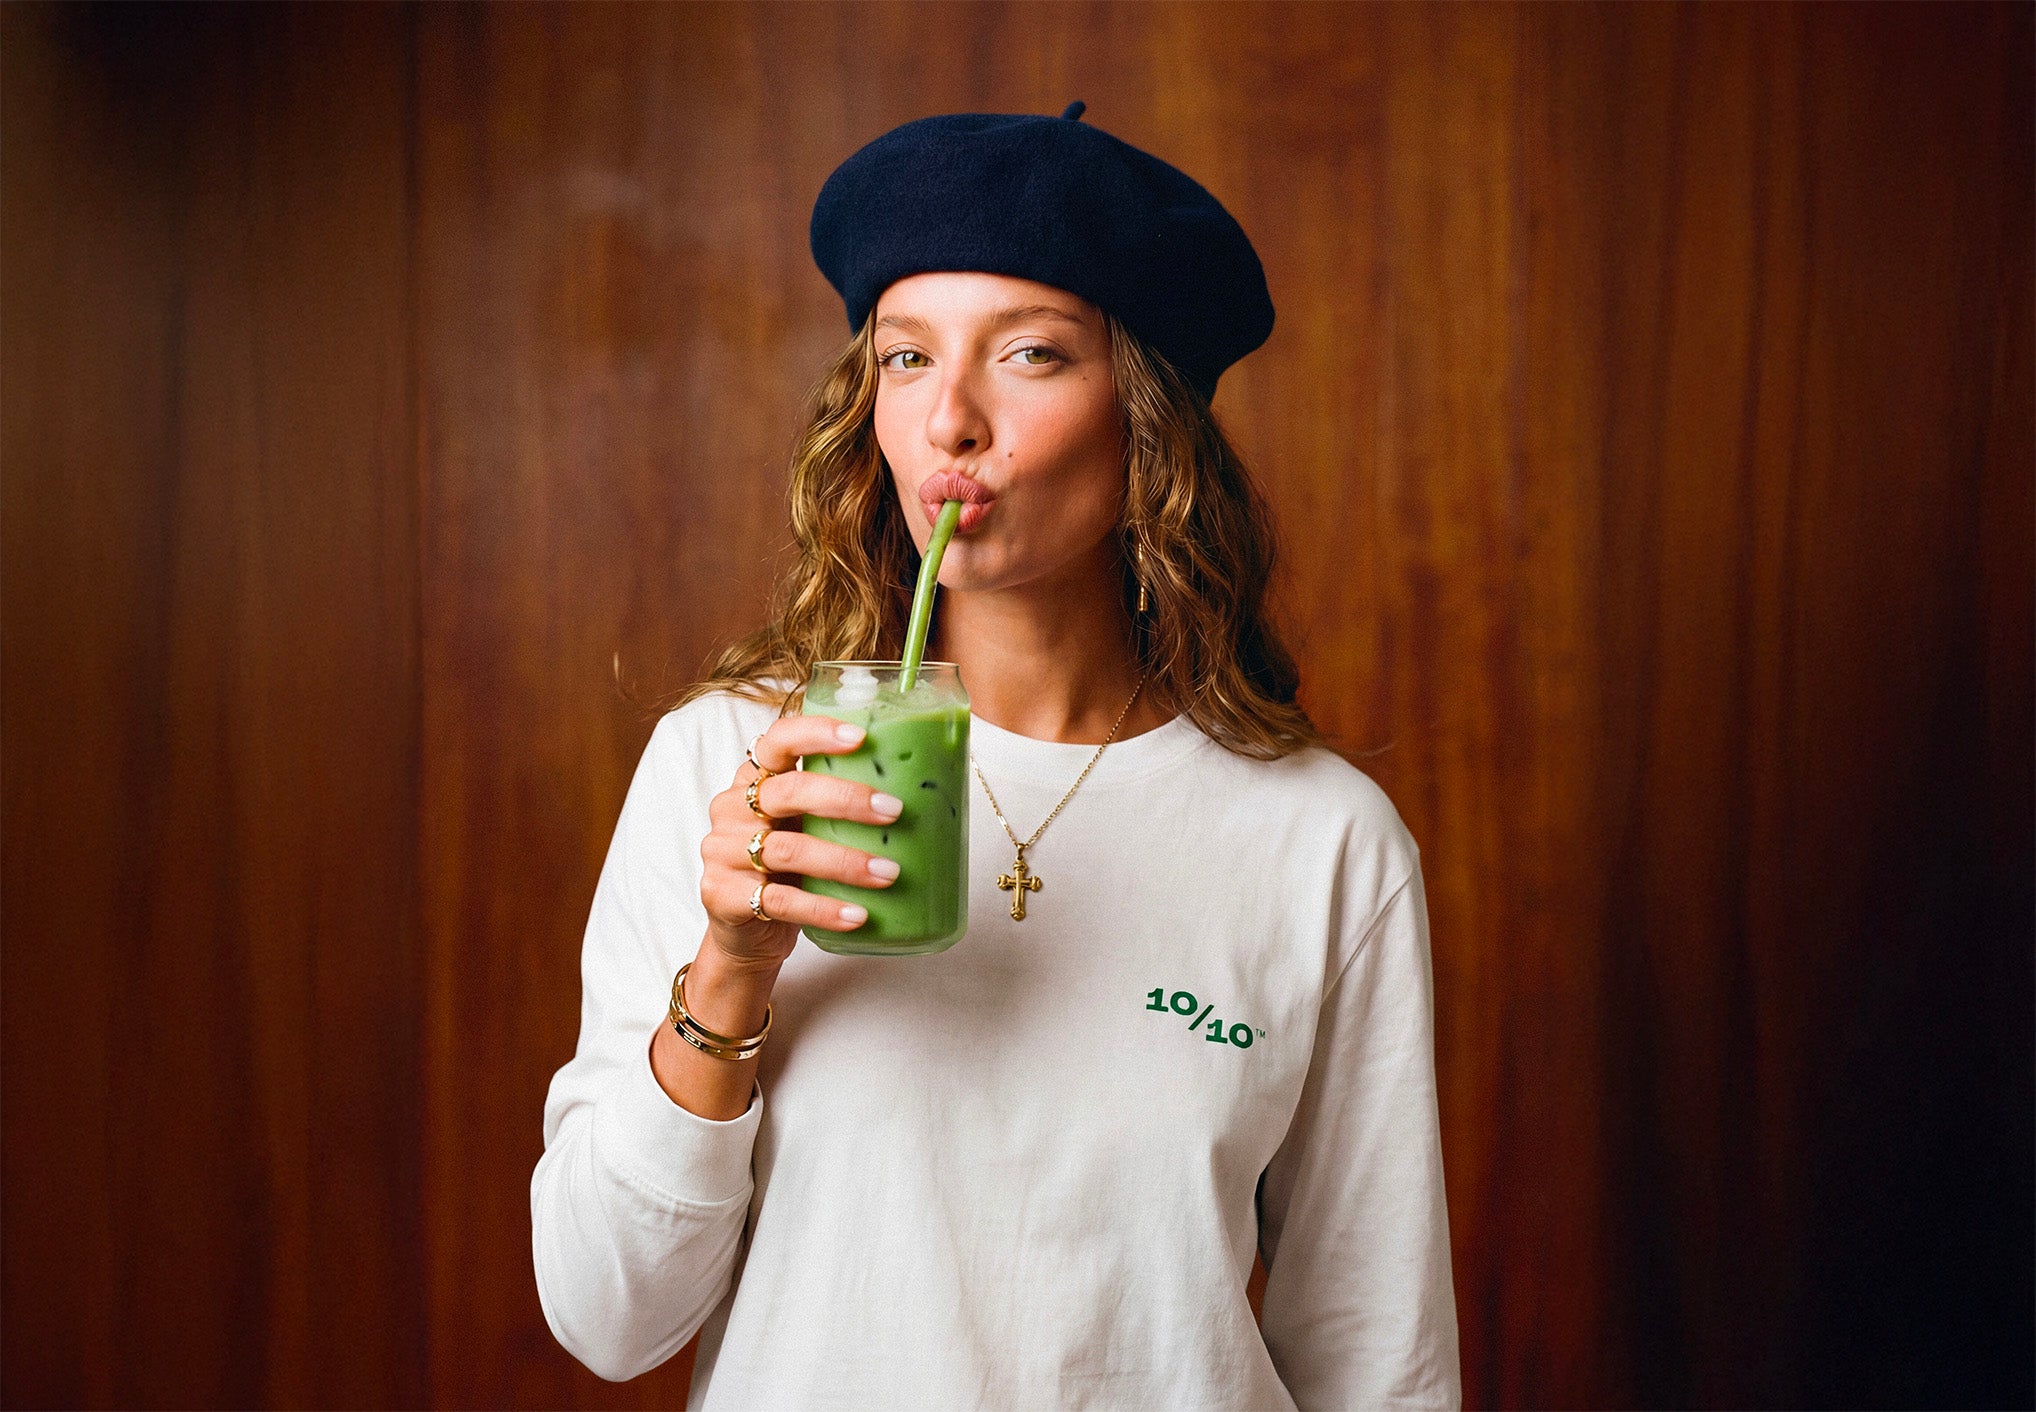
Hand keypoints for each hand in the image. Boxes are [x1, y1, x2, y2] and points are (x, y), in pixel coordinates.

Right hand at [698, 714, 903, 969]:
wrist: (746, 934)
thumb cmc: (788, 871)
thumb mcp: (806, 830)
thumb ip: (837, 810)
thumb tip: (924, 792)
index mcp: (754, 780)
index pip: (778, 740)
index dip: (816, 733)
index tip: (861, 737)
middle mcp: (733, 809)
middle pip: (788, 791)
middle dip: (846, 799)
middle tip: (894, 810)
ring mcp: (723, 853)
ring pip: (787, 849)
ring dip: (844, 861)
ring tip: (888, 873)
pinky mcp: (723, 897)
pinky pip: (780, 901)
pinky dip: (824, 909)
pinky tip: (857, 915)